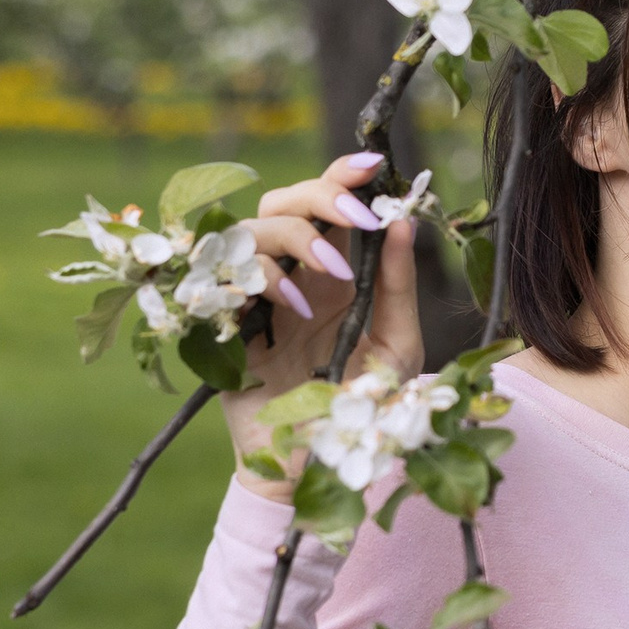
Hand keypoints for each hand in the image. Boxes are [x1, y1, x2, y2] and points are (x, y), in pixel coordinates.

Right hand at [217, 151, 426, 499]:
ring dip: (296, 239)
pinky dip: (262, 280)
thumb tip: (403, 222)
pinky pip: (225, 277)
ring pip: (251, 229)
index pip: (326, 204)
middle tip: (356, 215)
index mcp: (331, 272)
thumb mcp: (396, 344)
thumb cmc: (362, 408)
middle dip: (320, 196)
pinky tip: (295, 308)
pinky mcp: (224, 326)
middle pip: (283, 202)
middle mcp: (291, 276)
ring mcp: (254, 298)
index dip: (340, 173)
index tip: (370, 161)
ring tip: (333, 273)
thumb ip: (396, 285)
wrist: (320, 466)